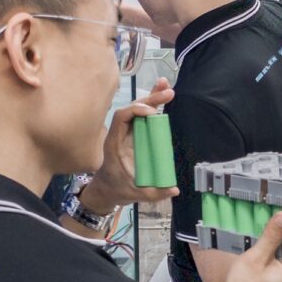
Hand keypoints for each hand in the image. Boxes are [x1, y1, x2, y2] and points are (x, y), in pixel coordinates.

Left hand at [84, 78, 177, 210]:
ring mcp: (126, 132)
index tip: (152, 112)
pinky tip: (163, 97)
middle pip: (132, 108)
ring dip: (152, 97)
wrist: (107, 189)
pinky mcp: (134, 133)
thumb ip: (155, 193)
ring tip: (167, 87)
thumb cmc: (118, 189)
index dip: (135, 110)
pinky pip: (142, 116)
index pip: (121, 117)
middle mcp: (120, 133)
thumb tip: (174, 189)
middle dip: (150, 98)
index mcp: (115, 143)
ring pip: (137, 109)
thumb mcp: (137, 194)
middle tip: (168, 92)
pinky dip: (152, 105)